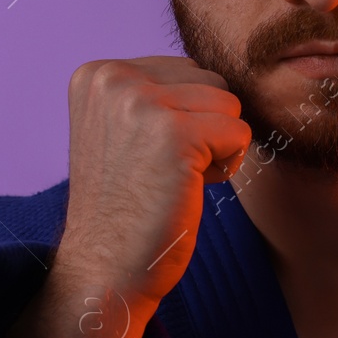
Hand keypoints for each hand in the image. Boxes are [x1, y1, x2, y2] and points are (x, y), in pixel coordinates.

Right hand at [57, 56, 252, 321]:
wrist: (104, 267)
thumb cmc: (126, 204)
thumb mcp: (122, 128)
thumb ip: (155, 91)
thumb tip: (221, 74)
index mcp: (97, 74)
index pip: (184, 70)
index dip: (182, 118)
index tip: (144, 157)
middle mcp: (113, 79)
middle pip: (210, 81)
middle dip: (203, 128)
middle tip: (161, 172)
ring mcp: (142, 103)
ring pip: (229, 104)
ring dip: (216, 146)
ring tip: (174, 179)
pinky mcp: (175, 134)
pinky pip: (239, 133)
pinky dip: (226, 165)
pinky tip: (190, 188)